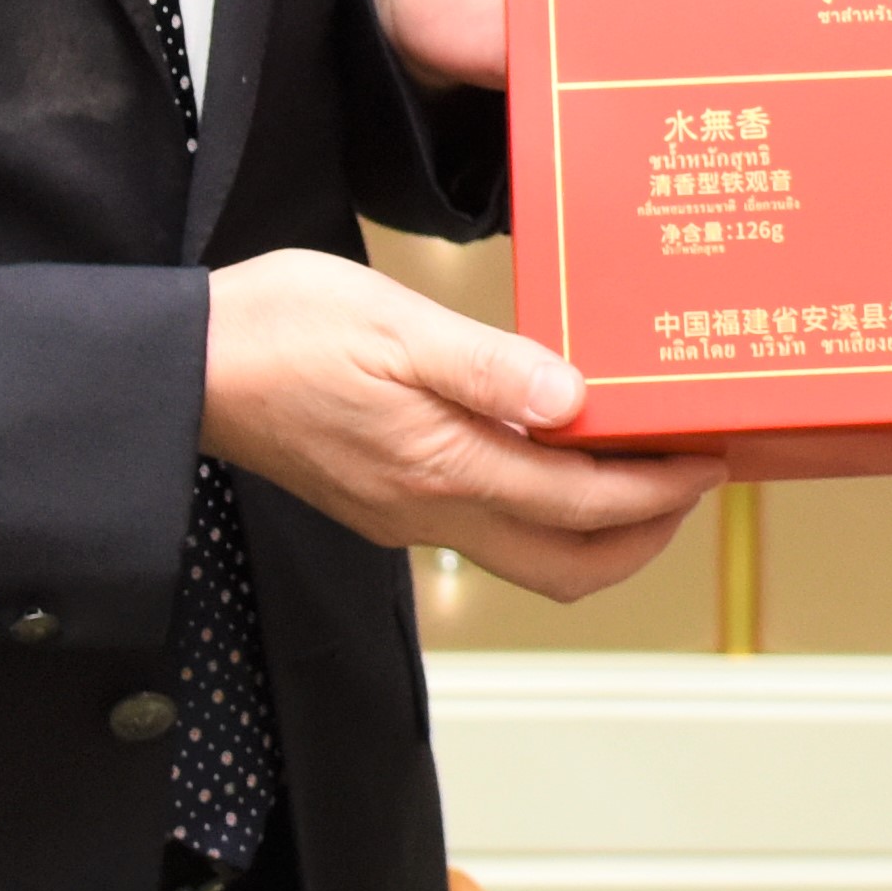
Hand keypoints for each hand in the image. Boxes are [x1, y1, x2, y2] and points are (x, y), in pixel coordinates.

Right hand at [203, 247, 711, 599]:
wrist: (184, 367)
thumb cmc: (278, 330)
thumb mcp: (392, 325)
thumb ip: (489, 366)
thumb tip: (577, 399)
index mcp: (442, 466)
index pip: (580, 503)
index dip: (657, 491)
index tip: (707, 462)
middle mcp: (428, 511)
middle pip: (567, 565)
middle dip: (643, 535)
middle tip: (691, 479)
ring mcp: (405, 516)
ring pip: (529, 556)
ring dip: (596, 529)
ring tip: (639, 468)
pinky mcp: (384, 503)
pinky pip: (487, 529)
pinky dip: (543, 508)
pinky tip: (554, 452)